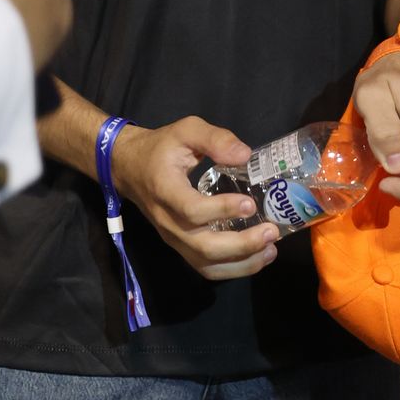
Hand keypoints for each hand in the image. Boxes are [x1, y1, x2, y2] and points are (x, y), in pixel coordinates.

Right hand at [109, 118, 279, 280]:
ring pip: (207, 264)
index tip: (250, 203)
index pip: (192, 210)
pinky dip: (234, 269)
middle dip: (241, 244)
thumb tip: (245, 155)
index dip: (222, 210)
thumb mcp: (184, 130)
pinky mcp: (180, 247)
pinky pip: (206, 268)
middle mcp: (167, 221)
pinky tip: (257, 257)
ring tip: (270, 249)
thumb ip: (214, 138)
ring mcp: (173, 238)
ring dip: (242, 262)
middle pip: (203, 246)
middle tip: (271, 231)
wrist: (129, 168)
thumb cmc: (160, 148)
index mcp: (165, 189)